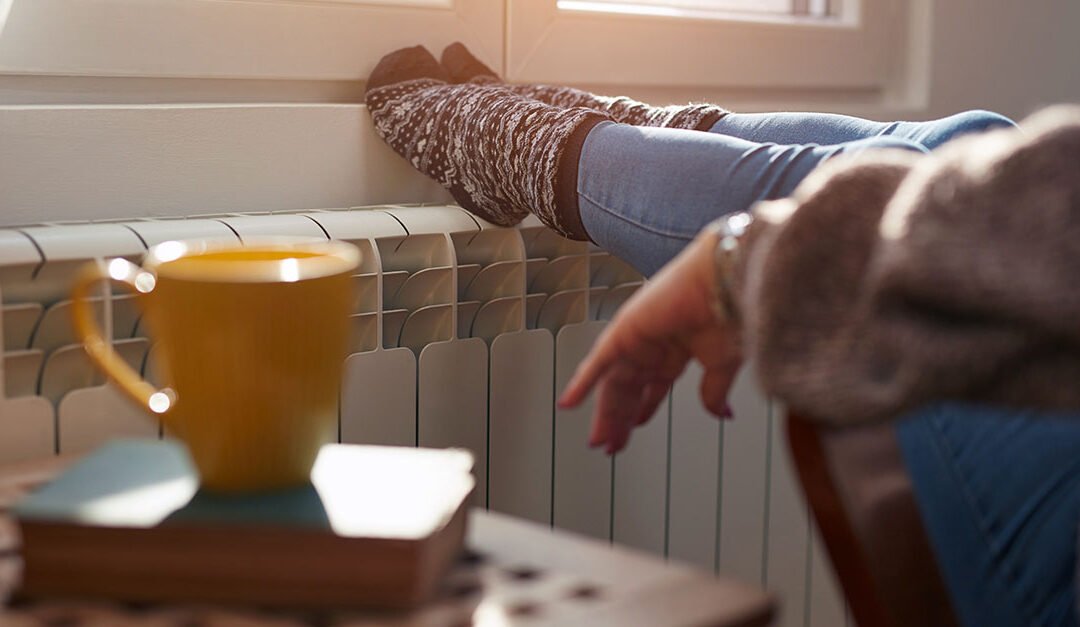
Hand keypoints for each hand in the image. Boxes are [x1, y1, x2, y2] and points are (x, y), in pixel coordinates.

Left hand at [558, 231, 742, 453]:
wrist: (730, 281)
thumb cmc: (733, 311)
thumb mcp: (723, 364)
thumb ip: (714, 391)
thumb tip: (719, 414)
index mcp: (678, 350)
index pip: (652, 386)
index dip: (642, 409)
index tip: (633, 429)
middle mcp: (654, 344)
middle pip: (629, 388)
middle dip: (619, 418)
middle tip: (610, 445)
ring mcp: (637, 337)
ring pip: (613, 382)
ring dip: (606, 413)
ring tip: (599, 440)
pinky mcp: (624, 330)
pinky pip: (597, 362)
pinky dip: (581, 384)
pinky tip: (568, 404)